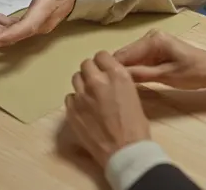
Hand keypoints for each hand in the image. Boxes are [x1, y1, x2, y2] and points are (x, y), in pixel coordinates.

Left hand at [65, 51, 150, 166]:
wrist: (124, 151)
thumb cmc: (135, 126)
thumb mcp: (132, 95)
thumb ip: (118, 82)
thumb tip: (109, 78)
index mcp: (117, 75)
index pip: (102, 55)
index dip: (103, 62)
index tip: (104, 69)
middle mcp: (97, 81)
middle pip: (86, 64)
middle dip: (91, 71)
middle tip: (97, 82)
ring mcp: (82, 96)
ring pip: (76, 78)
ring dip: (83, 84)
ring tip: (89, 95)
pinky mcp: (71, 110)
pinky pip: (70, 97)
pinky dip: (76, 101)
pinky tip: (84, 109)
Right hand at [114, 30, 205, 89]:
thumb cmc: (193, 73)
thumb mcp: (166, 76)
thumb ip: (141, 75)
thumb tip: (116, 76)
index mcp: (152, 40)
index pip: (124, 54)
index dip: (111, 68)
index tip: (100, 82)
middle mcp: (150, 37)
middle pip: (126, 55)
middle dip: (116, 69)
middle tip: (105, 87)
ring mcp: (153, 43)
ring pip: (131, 59)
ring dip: (124, 71)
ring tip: (113, 86)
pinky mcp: (157, 51)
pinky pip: (140, 61)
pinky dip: (134, 70)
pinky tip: (127, 82)